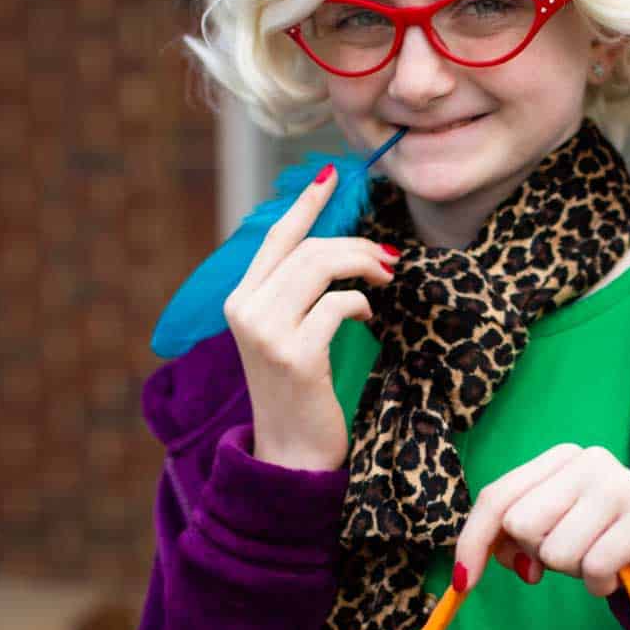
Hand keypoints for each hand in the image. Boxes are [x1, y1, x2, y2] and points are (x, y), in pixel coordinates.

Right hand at [222, 167, 397, 471]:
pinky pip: (338, 305)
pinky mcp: (294, 355)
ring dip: (363, 265)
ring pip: (320, 267)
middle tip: (389, 259)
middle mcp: (245, 309)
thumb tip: (337, 250)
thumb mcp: (286, 335)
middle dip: (355, 245)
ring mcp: (266, 332)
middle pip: (307, 249)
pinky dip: (361, 304)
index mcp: (240, 299)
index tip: (331, 176)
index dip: (307, 204)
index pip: (276, 237)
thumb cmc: (298, 393)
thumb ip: (296, 294)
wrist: (291, 454)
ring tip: (387, 277)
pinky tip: (367, 316)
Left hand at [453, 444, 629, 596]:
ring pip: (557, 552)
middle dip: (539, 556)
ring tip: (599, 561)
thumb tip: (469, 570)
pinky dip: (600, 584)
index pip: (497, 498)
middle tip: (571, 556)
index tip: (463, 582)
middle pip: (522, 525)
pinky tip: (616, 575)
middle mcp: (589, 460)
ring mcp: (621, 484)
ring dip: (574, 572)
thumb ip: (511, 537)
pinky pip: (594, 567)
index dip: (473, 542)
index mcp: (560, 458)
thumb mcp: (554, 530)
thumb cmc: (604, 540)